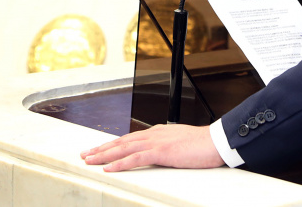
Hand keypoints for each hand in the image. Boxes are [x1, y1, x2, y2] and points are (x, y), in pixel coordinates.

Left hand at [81, 124, 223, 171]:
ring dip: (104, 155)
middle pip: (122, 141)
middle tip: (86, 154)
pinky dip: (119, 163)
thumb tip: (163, 153)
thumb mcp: (181, 143)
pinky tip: (109, 167)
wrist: (216, 141)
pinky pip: (135, 158)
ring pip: (123, 148)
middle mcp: (154, 134)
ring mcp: (156, 142)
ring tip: (90, 160)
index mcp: (158, 132)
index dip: (113, 144)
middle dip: (102, 148)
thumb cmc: (203, 144)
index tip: (100, 149)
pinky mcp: (161, 152)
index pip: (130, 138)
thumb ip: (169, 146)